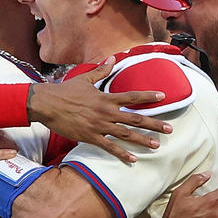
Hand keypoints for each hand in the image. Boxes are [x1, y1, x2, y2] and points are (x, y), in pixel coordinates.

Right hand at [26, 58, 171, 161]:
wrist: (47, 104)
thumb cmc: (65, 91)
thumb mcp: (85, 79)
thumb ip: (101, 70)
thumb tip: (112, 57)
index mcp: (106, 98)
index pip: (132, 96)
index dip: (149, 96)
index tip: (163, 96)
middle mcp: (106, 112)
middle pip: (135, 118)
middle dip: (154, 124)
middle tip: (169, 129)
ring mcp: (99, 126)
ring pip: (126, 134)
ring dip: (143, 140)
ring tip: (157, 145)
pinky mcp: (90, 137)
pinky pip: (109, 147)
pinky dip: (122, 154)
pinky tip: (132, 160)